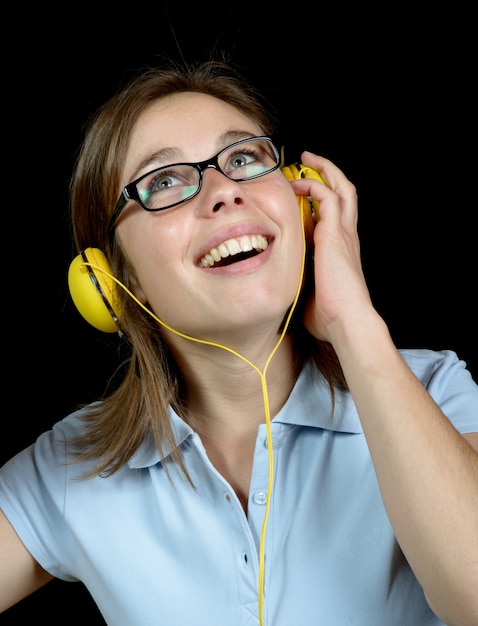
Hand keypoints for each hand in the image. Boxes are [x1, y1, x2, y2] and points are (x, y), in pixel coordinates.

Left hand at [289, 152, 374, 342]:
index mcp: (340, 250)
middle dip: (328, 173)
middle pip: (345, 193)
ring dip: (324, 170)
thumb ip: (297, 281)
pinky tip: (298, 183)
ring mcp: (344, 233)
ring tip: (307, 158)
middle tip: (309, 161)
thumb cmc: (328, 315)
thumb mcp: (307, 293)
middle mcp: (346, 237)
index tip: (300, 193)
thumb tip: (278, 284)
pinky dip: (315, 185)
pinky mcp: (336, 233)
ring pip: (341, 188)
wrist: (346, 321)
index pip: (334, 214)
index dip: (319, 199)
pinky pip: (328, 196)